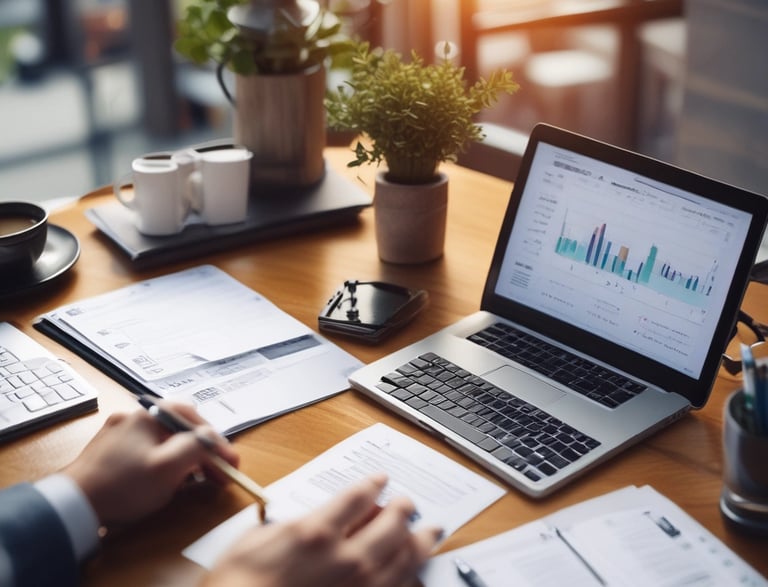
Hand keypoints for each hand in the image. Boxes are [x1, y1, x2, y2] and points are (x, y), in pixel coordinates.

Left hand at [63, 401, 238, 526]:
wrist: (73, 505)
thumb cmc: (123, 485)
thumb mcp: (169, 467)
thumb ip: (197, 447)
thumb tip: (211, 439)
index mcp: (149, 415)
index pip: (194, 419)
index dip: (216, 441)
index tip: (230, 462)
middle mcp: (133, 418)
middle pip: (179, 430)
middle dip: (201, 452)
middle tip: (217, 473)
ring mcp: (118, 434)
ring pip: (162, 441)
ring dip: (183, 458)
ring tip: (194, 479)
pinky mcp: (108, 453)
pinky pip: (145, 452)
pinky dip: (162, 462)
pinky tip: (165, 480)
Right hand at [202, 474, 441, 586]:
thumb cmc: (237, 584)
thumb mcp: (258, 538)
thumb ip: (292, 524)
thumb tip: (312, 520)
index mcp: (316, 531)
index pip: (358, 496)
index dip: (373, 485)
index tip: (379, 481)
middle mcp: (344, 558)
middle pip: (391, 525)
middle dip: (403, 510)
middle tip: (407, 504)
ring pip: (404, 560)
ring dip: (419, 543)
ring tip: (430, 533)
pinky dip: (410, 580)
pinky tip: (415, 574)